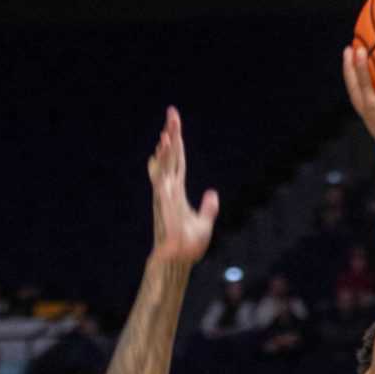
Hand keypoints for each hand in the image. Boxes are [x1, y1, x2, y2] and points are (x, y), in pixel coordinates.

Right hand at [146, 107, 217, 265]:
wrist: (178, 261)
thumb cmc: (189, 246)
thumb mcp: (205, 223)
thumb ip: (208, 207)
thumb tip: (212, 193)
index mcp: (177, 191)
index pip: (178, 161)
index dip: (177, 143)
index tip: (174, 124)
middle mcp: (169, 189)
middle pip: (172, 156)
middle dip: (172, 134)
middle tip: (172, 112)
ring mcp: (165, 194)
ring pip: (166, 164)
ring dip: (167, 146)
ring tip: (168, 127)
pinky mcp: (163, 202)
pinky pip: (162, 176)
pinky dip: (162, 162)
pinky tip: (162, 148)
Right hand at [343, 41, 374, 149]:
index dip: (372, 90)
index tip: (374, 77)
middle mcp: (373, 116)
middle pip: (359, 91)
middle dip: (355, 74)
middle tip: (353, 56)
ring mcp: (369, 111)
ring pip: (355, 85)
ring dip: (351, 66)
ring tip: (349, 48)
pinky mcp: (370, 107)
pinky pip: (363, 82)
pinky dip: (359, 67)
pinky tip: (359, 50)